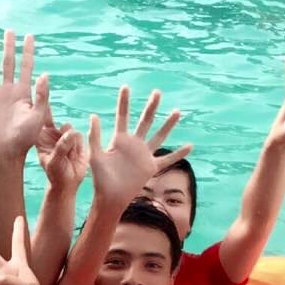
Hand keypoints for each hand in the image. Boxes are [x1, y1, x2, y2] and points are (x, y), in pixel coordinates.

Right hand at [0, 30, 48, 160]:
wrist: (6, 152)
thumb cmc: (25, 138)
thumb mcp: (37, 117)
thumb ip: (41, 96)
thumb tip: (45, 74)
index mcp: (23, 93)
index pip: (27, 67)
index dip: (28, 52)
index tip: (30, 36)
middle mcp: (9, 91)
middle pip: (9, 63)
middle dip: (10, 47)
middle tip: (10, 31)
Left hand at [36, 107, 87, 189]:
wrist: (68, 183)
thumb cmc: (56, 174)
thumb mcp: (55, 162)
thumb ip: (61, 147)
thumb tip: (71, 132)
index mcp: (41, 138)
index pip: (38, 121)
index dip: (39, 112)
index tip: (41, 103)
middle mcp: (52, 134)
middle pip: (52, 119)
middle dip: (56, 123)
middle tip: (60, 136)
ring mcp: (65, 136)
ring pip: (69, 128)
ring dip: (70, 142)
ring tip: (68, 157)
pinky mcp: (77, 140)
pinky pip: (79, 136)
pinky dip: (78, 146)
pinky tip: (74, 156)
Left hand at [89, 86, 190, 211]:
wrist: (110, 197)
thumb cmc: (100, 179)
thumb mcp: (95, 155)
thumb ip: (95, 137)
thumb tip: (93, 115)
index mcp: (120, 140)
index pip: (123, 117)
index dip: (124, 103)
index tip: (126, 87)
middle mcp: (134, 145)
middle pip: (145, 121)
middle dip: (151, 107)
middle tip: (157, 92)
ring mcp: (144, 155)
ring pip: (159, 136)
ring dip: (168, 124)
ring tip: (177, 111)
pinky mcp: (151, 167)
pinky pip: (168, 159)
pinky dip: (179, 154)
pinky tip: (190, 146)